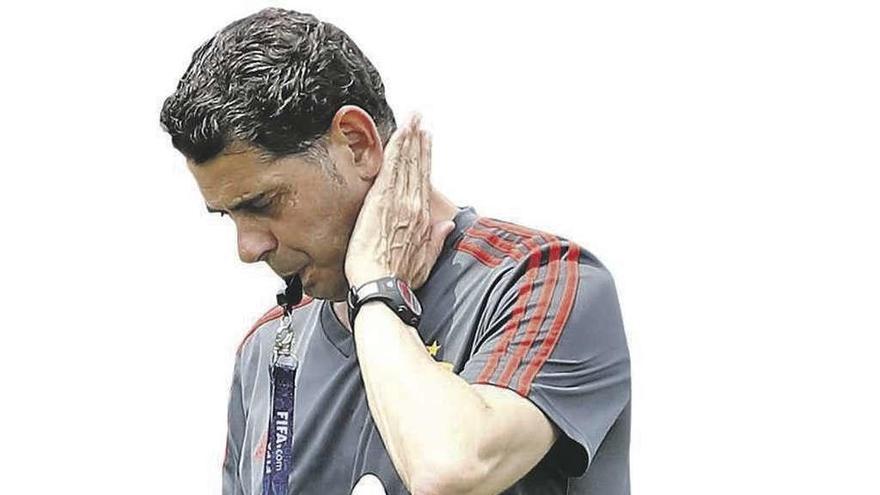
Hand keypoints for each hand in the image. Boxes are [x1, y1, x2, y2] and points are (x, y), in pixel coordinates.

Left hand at [344, 114, 454, 289]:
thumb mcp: (425, 262)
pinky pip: (390, 170)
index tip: (426, 138)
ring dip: (408, 139)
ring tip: (411, 120)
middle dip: (418, 139)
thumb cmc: (399, 279)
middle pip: (416, 166)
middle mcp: (412, 205)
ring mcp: (397, 202)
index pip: (424, 179)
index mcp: (422, 218)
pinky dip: (395, 151)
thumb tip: (446, 225)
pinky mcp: (380, 203)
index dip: (426, 156)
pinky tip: (397, 136)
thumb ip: (435, 240)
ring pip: (404, 164)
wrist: (381, 287)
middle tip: (419, 118)